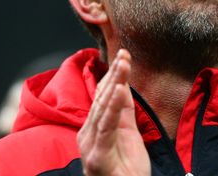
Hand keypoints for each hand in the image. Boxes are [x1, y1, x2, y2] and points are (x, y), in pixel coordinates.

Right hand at [77, 49, 149, 175]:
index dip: (113, 74)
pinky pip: (106, 128)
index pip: (103, 96)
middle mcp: (88, 135)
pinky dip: (112, 108)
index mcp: (94, 129)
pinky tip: (119, 90)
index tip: (124, 54)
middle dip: (114, 75)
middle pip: (102, 98)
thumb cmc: (127, 171)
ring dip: (114, 84)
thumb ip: (124, 111)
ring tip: (123, 65)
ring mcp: (90, 146)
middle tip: (125, 54)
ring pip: (103, 109)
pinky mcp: (97, 157)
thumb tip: (122, 83)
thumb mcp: (129, 134)